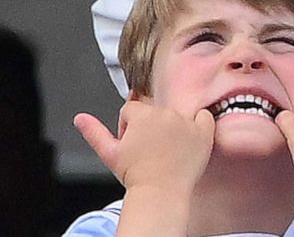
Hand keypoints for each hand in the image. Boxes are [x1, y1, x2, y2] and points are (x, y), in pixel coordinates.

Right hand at [74, 101, 214, 192]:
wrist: (160, 193)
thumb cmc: (135, 175)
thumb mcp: (110, 153)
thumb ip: (94, 132)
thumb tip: (80, 118)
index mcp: (142, 115)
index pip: (133, 109)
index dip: (129, 126)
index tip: (133, 143)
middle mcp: (166, 114)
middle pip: (155, 111)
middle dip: (150, 126)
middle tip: (149, 148)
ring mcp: (186, 122)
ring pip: (177, 114)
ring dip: (172, 126)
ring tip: (167, 149)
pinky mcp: (203, 132)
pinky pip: (204, 116)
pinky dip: (199, 124)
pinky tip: (189, 140)